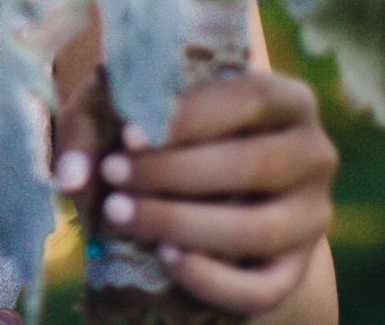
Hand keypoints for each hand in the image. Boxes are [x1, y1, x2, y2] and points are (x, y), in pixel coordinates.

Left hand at [54, 71, 337, 319]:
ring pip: (257, 229)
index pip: (252, 97)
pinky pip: (264, 288)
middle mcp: (313, 154)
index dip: (192, 116)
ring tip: (119, 213)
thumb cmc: (163, 133)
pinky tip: (166, 258)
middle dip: (174, 173)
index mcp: (285, 100)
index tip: (131, 134)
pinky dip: (213, 280)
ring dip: (181, 223)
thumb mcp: (127, 108)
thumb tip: (71, 177)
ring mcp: (311, 217)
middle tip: (113, 176)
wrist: (211, 193)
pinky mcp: (297, 270)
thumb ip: (91, 126)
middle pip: (253, 164)